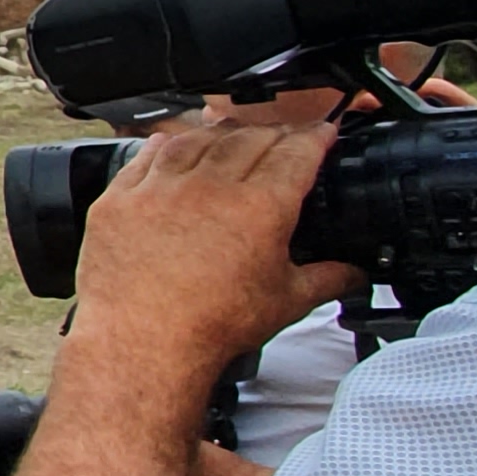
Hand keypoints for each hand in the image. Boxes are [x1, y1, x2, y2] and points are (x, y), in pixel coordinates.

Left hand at [66, 120, 355, 366]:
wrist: (143, 342)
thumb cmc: (212, 325)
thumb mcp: (286, 302)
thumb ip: (328, 279)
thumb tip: (354, 273)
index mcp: (260, 207)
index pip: (296, 152)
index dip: (316, 137)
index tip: (322, 133)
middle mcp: (211, 188)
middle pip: (249, 138)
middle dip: (275, 133)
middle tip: (284, 138)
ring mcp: (161, 189)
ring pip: (198, 139)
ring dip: (222, 133)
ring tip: (234, 137)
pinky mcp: (122, 198)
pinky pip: (146, 157)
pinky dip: (167, 146)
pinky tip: (175, 144)